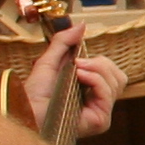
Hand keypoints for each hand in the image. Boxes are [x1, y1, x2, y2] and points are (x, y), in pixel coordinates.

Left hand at [24, 25, 123, 140]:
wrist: (26, 110)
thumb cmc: (33, 93)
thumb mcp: (49, 60)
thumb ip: (65, 41)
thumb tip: (82, 25)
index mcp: (90, 91)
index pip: (113, 73)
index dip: (100, 62)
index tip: (78, 58)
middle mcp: (98, 102)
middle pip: (119, 76)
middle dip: (101, 64)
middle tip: (78, 63)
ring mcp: (101, 112)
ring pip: (116, 82)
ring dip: (96, 70)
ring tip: (76, 70)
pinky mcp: (100, 120)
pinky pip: (108, 92)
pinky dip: (95, 80)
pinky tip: (80, 77)